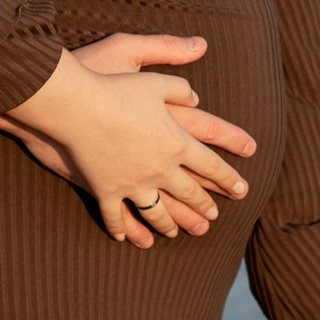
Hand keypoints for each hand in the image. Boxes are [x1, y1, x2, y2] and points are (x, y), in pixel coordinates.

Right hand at [9, 51, 256, 246]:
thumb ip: (179, 88)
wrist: (77, 105)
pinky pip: (117, 216)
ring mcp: (133, 184)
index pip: (211, 165)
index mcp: (177, 141)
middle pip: (189, 192)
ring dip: (170, 224)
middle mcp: (160, 168)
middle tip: (213, 216)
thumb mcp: (154, 80)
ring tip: (177, 233)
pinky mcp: (106, 191)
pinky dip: (123, 229)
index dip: (229, 178)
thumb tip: (197, 97)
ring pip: (158, 212)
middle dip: (204, 206)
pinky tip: (128, 239)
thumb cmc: (117, 88)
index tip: (242, 189)